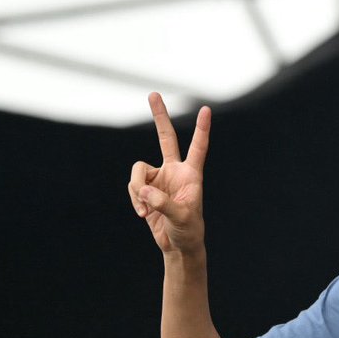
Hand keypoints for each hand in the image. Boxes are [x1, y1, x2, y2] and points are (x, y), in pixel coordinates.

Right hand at [127, 93, 210, 255]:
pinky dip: (135, 200)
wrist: (178, 244)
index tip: (206, 109)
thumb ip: (163, 203)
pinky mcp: (145, 189)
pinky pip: (133, 186)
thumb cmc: (188, 229)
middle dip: (160, 116)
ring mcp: (159, 178)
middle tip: (153, 93)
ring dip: (137, 190)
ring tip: (146, 210)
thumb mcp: (181, 217)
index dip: (202, 129)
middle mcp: (174, 171)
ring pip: (138, 171)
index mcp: (192, 174)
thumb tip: (144, 190)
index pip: (198, 147)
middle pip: (166, 138)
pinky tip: (143, 214)